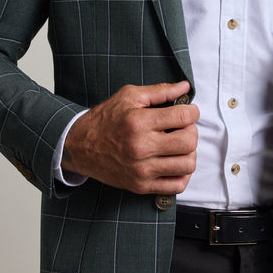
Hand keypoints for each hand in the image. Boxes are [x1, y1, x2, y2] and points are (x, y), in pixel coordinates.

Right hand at [62, 81, 198, 194]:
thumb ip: (160, 91)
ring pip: (187, 165)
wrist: (80, 147)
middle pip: (189, 142)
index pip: (183, 117)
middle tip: (183, 128)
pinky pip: (176, 186)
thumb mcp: (129, 96)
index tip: (189, 111)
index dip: (192, 111)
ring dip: (189, 153)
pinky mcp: (141, 186)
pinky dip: (182, 174)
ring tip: (178, 145)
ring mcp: (142, 170)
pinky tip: (174, 162)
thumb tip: (185, 86)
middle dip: (191, 131)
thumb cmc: (105, 119)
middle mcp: (141, 148)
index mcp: (139, 122)